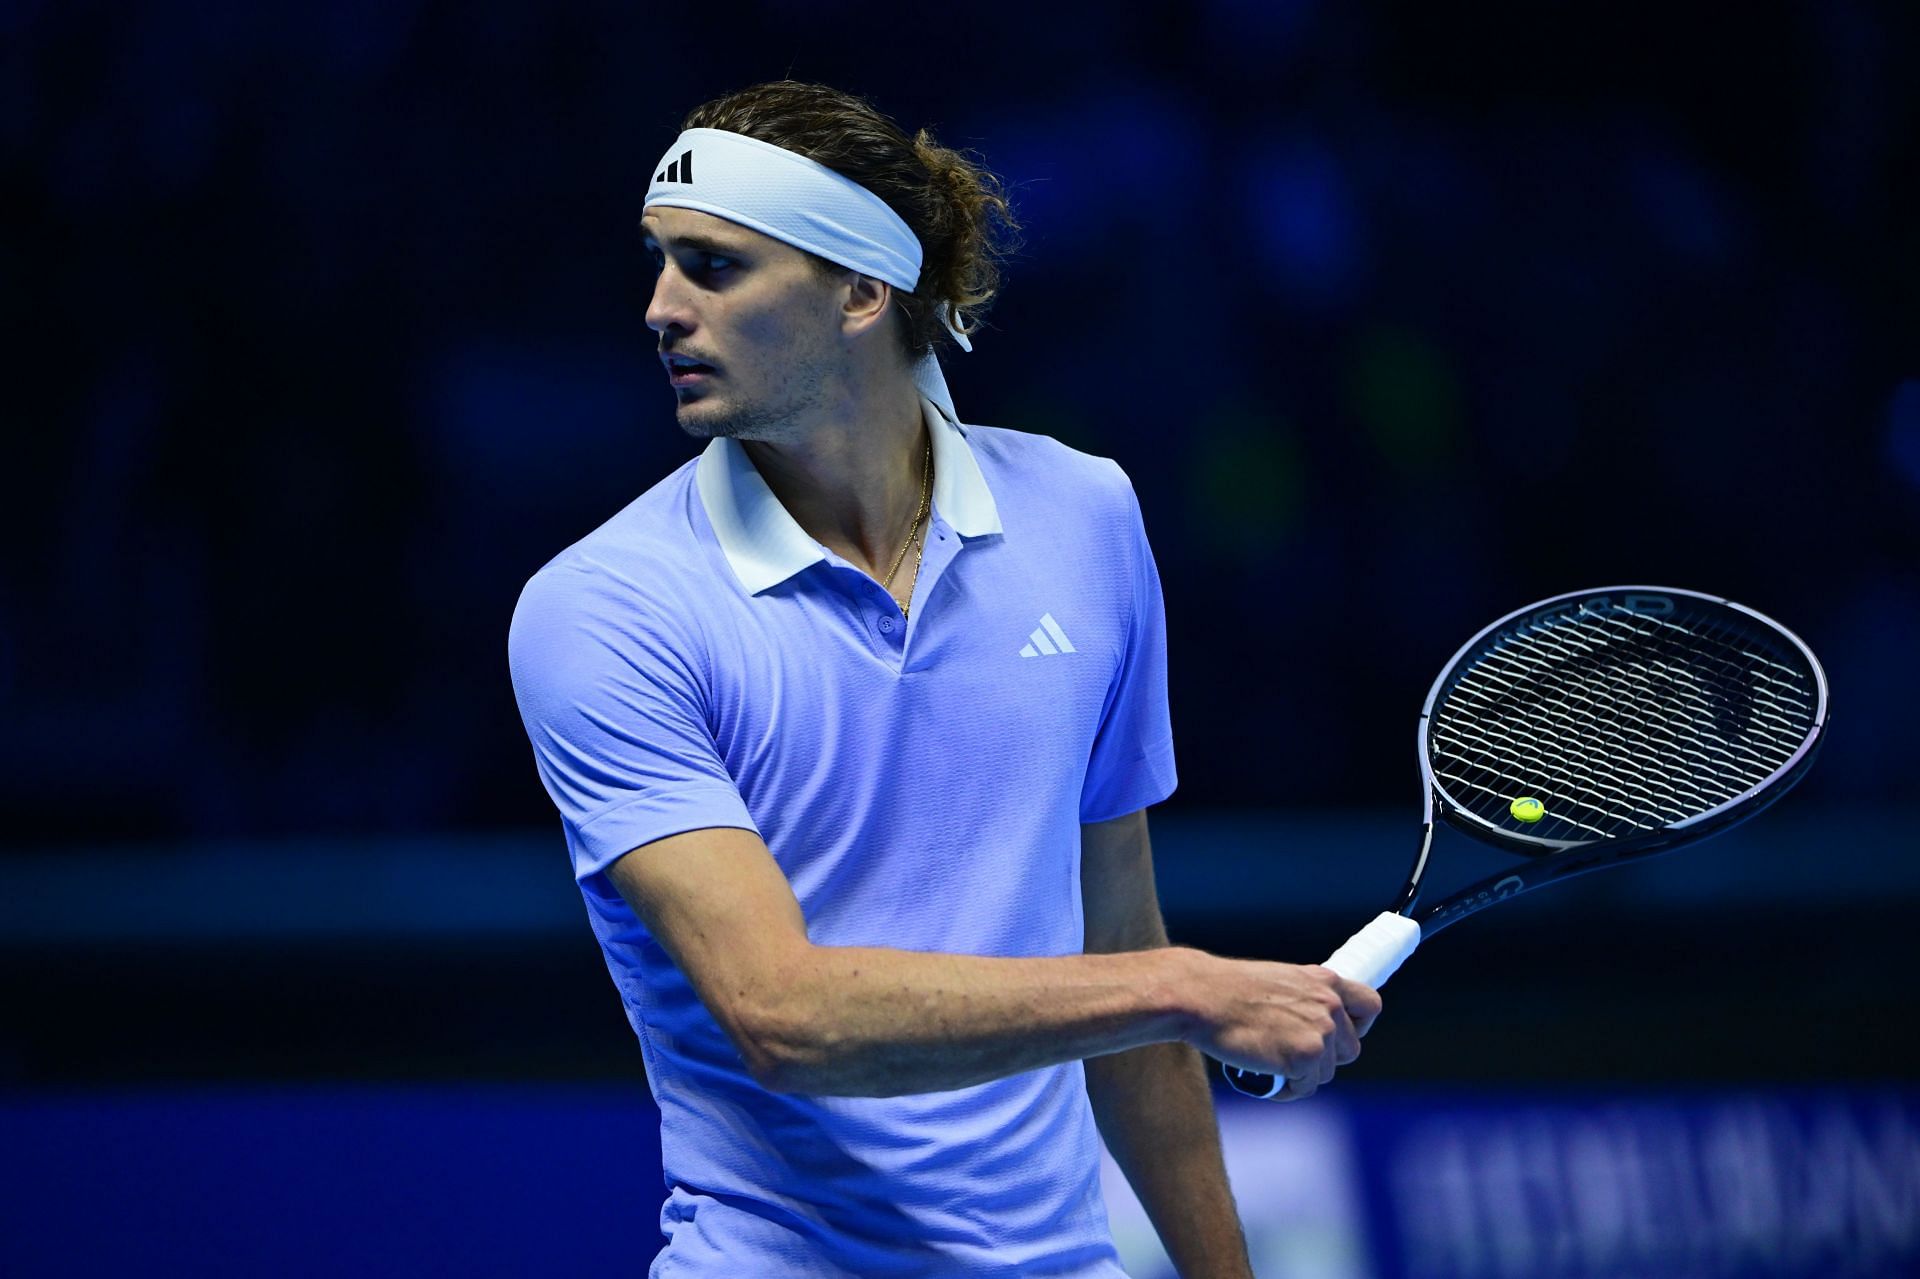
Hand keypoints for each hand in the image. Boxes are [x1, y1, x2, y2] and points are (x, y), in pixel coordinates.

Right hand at [1190, 958, 1382, 1099]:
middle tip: (1291, 1057)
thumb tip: (1311, 1024)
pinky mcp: (1304, 1058)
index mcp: (1324, 980)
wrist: (1200, 996)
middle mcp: (1329, 1004)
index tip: (1340, 1036)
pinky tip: (1264, 1077)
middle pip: (1350, 1049)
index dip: (1360, 1026)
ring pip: (1325, 1072)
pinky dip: (1286, 1089)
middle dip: (1324, 1059)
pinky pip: (1305, 1088)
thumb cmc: (1227, 990)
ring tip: (1269, 1064)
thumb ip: (1304, 999)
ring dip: (1301, 1075)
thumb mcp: (1278, 981)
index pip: (1370, 1005)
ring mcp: (1319, 1032)